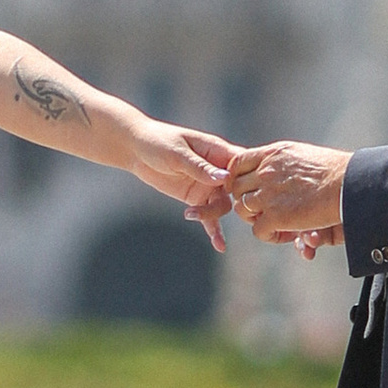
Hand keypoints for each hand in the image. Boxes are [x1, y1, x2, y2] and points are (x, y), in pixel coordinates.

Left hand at [121, 114, 235, 248]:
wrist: (137, 150)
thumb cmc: (159, 142)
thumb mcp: (178, 154)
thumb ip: (200, 167)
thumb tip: (224, 179)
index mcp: (219, 151)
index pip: (244, 166)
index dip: (250, 179)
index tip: (243, 190)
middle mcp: (218, 170)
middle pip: (237, 190)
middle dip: (237, 201)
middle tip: (219, 206)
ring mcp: (208, 186)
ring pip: (222, 205)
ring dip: (212, 214)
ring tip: (190, 214)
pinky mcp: (196, 198)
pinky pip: (209, 217)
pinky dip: (213, 230)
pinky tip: (219, 246)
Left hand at [225, 140, 349, 254]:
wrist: (349, 185)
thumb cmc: (334, 171)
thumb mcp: (301, 154)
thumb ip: (281, 161)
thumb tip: (274, 168)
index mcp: (272, 154)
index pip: (236, 164)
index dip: (237, 178)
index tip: (247, 189)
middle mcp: (265, 172)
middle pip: (236, 188)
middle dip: (245, 200)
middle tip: (262, 210)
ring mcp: (269, 194)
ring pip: (242, 209)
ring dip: (256, 219)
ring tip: (275, 223)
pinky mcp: (277, 216)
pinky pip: (258, 231)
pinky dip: (270, 235)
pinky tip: (286, 234)